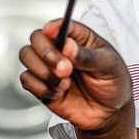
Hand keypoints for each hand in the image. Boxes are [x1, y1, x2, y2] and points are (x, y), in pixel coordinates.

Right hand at [18, 19, 132, 133]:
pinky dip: (39, 86)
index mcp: (80, 38)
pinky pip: (25, 79)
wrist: (108, 113)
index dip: (55, 26)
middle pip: (37, 37)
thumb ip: (88, 56)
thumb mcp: (108, 67)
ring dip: (42, 71)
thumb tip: (67, 45)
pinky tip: (58, 93)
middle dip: (47, 53)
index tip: (52, 33)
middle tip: (65, 69)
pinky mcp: (41, 84)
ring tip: (65, 84)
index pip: (62, 25)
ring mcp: (48, 66)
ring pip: (26, 55)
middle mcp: (60, 48)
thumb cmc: (113, 83)